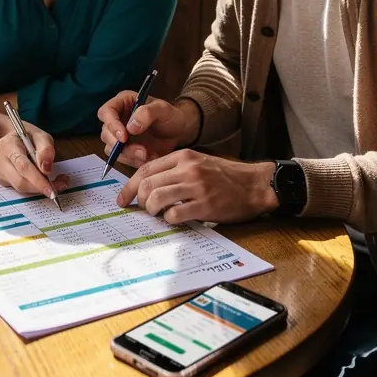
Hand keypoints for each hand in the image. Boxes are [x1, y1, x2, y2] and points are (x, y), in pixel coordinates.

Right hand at [0, 115, 68, 198]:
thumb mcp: (41, 135)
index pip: (23, 166)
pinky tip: (40, 180)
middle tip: (60, 185)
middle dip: (40, 187)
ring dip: (38, 188)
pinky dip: (32, 187)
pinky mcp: (1, 179)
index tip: (51, 190)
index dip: (37, 180)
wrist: (13, 137)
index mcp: (7, 144)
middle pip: (20, 181)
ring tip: (53, 182)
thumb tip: (46, 169)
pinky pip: (18, 188)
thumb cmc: (28, 136)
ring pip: (19, 187)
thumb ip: (46, 149)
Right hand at [98, 93, 201, 168]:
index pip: (106, 112)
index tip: (124, 137)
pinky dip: (134, 161)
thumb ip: (147, 113)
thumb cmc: (171, 115)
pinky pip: (122, 159)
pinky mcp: (126, 150)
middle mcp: (118, 118)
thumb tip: (131, 127)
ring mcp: (121, 135)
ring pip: (112, 149)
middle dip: (121, 145)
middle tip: (141, 151)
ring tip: (148, 155)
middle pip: (106, 133)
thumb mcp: (163, 110)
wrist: (180, 131)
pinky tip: (149, 158)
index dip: (112, 125)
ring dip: (128, 155)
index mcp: (123, 103)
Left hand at [116, 150, 277, 225]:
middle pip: (147, 184)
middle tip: (144, 209)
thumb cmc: (225, 176)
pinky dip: (169, 220)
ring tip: (158, 214)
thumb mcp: (198, 163)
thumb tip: (147, 186)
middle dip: (139, 201)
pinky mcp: (205, 205)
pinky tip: (176, 219)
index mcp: (183, 156)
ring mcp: (196, 187)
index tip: (122, 199)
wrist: (254, 184)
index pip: (146, 169)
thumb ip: (175, 170)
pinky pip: (175, 214)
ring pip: (156, 198)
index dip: (129, 186)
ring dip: (152, 211)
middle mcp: (188, 169)